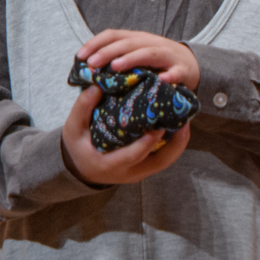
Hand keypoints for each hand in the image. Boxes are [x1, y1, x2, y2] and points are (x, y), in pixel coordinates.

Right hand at [61, 83, 190, 186]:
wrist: (82, 168)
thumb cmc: (78, 146)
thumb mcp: (73, 128)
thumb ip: (82, 108)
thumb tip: (97, 86)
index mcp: (109, 165)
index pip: (133, 156)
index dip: (147, 142)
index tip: (157, 125)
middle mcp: (129, 173)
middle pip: (160, 162)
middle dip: (175, 143)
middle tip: (184, 120)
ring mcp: (141, 172)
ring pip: (167, 160)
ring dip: (179, 142)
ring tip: (186, 119)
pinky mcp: (147, 168)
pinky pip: (165, 157)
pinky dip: (174, 143)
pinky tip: (179, 124)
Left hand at [80, 28, 199, 85]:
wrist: (193, 64)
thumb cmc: (158, 63)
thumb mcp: (137, 55)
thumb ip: (118, 58)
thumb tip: (88, 68)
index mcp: (138, 38)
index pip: (114, 35)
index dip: (95, 43)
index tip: (80, 56)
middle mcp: (152, 43)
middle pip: (128, 43)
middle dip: (108, 52)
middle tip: (92, 64)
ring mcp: (168, 56)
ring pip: (149, 53)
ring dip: (132, 58)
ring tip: (115, 67)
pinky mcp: (183, 70)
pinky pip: (176, 72)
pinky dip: (169, 76)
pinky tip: (161, 81)